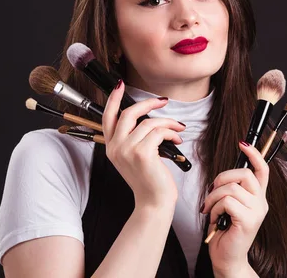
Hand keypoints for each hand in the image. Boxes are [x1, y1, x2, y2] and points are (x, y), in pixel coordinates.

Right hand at [102, 80, 185, 209]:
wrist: (153, 202)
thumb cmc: (149, 180)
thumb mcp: (134, 157)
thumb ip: (134, 138)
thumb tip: (148, 117)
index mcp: (111, 147)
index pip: (108, 117)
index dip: (114, 99)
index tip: (120, 85)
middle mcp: (115, 147)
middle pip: (128, 113)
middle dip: (148, 103)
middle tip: (163, 101)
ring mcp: (127, 150)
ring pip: (149, 122)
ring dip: (168, 123)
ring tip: (178, 129)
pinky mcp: (142, 153)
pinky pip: (158, 132)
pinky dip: (171, 133)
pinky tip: (177, 139)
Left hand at [202, 141, 268, 275]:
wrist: (226, 258)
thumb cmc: (223, 232)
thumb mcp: (228, 206)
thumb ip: (230, 189)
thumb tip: (223, 176)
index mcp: (257, 197)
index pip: (262, 169)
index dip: (254, 154)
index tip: (242, 142)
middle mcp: (261, 203)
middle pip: (244, 174)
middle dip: (222, 178)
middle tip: (212, 191)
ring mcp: (256, 212)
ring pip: (231, 188)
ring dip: (213, 197)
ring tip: (209, 210)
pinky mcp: (248, 221)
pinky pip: (227, 202)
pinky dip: (215, 208)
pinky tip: (214, 219)